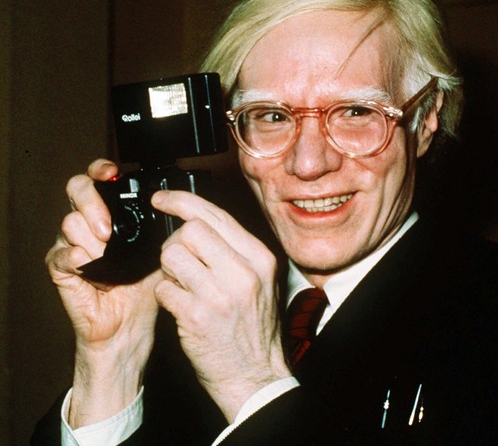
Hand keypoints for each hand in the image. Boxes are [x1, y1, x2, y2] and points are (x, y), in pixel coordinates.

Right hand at [46, 159, 159, 426]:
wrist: (131, 324)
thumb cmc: (146, 285)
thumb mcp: (161, 249)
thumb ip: (162, 226)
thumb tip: (179, 206)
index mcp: (113, 215)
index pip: (98, 179)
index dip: (101, 170)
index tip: (112, 173)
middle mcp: (90, 224)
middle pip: (76, 190)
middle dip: (92, 202)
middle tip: (108, 227)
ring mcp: (73, 244)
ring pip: (69, 221)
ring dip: (91, 237)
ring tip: (108, 254)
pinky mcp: (63, 269)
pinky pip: (61, 254)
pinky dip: (77, 257)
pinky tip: (92, 265)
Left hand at [152, 190, 290, 421]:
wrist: (256, 376)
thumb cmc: (253, 328)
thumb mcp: (259, 282)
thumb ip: (234, 251)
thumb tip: (195, 222)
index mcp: (260, 257)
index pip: (215, 214)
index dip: (181, 201)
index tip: (161, 199)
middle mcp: (244, 271)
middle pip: (189, 229)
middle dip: (174, 242)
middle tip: (177, 261)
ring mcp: (221, 294)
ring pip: (171, 255)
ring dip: (167, 270)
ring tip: (181, 285)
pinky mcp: (198, 317)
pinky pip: (163, 289)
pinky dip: (164, 296)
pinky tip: (179, 307)